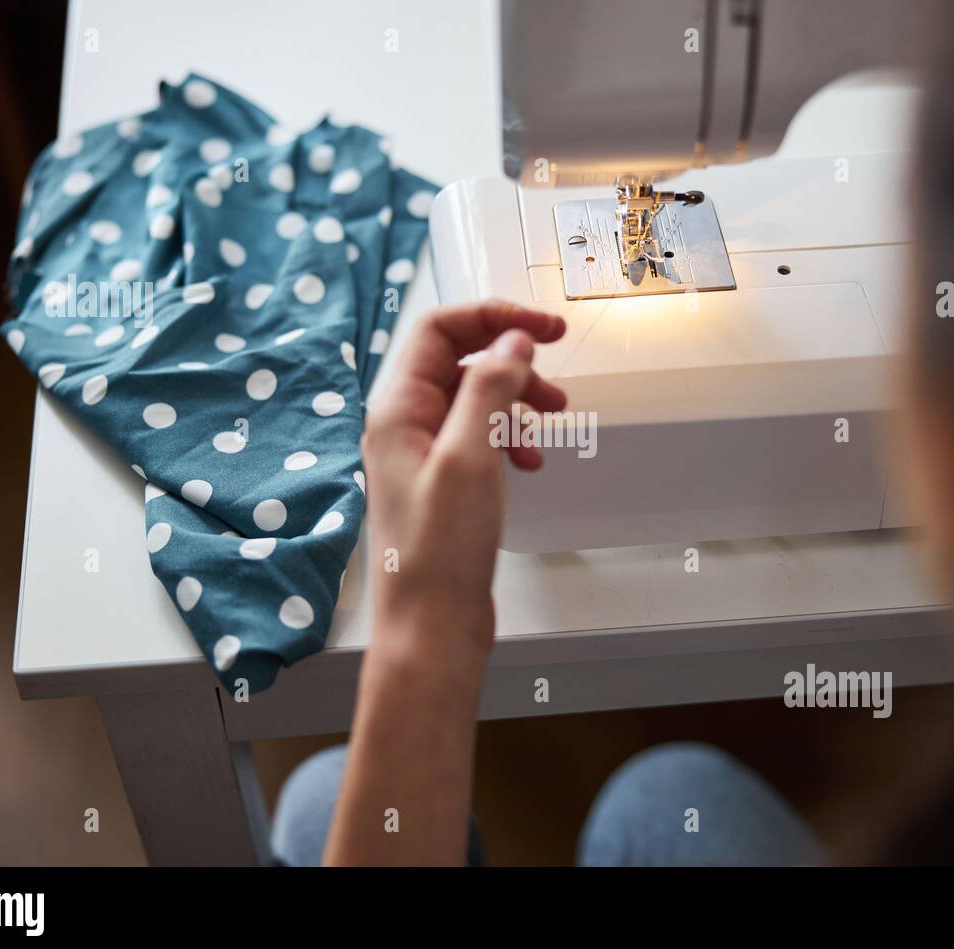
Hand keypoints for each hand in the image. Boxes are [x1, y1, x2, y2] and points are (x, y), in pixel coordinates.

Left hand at [361, 300, 566, 675]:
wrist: (431, 627)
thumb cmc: (437, 554)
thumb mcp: (470, 458)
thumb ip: (489, 390)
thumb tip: (510, 341)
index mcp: (397, 410)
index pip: (441, 330)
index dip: (494, 317)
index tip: (544, 326)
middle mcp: (404, 426)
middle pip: (461, 360)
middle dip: (512, 359)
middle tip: (556, 367)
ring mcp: (423, 455)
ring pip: (476, 399)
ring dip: (517, 399)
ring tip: (553, 418)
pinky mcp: (444, 483)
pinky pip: (480, 437)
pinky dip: (511, 437)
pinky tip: (530, 461)